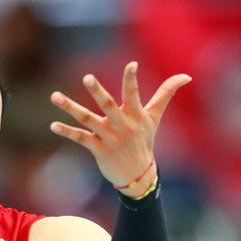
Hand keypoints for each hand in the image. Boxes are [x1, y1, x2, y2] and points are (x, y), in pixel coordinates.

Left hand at [50, 62, 190, 195]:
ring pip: (87, 119)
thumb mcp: (155, 117)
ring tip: (55, 96)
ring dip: (71, 108)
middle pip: (108, 105)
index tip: (131, 65)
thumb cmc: (145, 141)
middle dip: (97, 92)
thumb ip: (166, 94)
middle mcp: (121, 125)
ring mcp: (108, 137)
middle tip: (87, 77)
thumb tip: (186, 76)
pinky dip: (66, 131)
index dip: (132, 79)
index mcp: (135, 116)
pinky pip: (80, 138)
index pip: (134, 94)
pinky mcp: (98, 148)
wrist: (138, 175)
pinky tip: (53, 124)